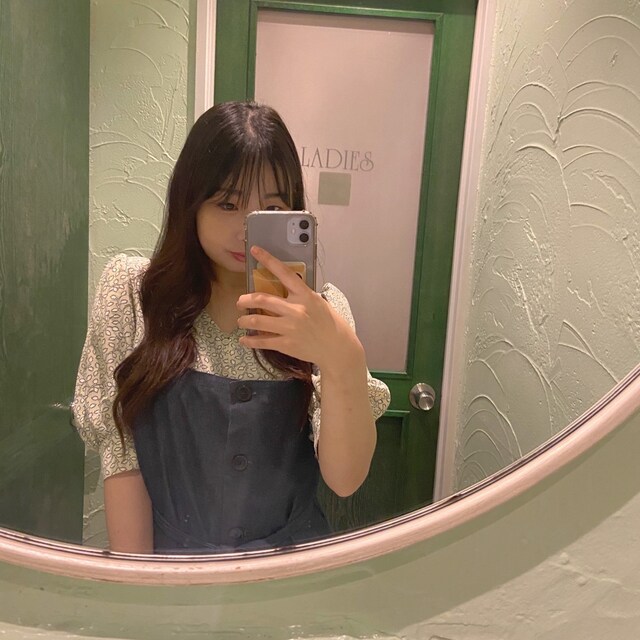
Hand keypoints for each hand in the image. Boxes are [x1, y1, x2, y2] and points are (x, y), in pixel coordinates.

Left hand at [236, 246, 362, 370]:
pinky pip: (262, 341)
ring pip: (257, 321)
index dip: (268, 260)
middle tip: (240, 302)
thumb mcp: (318, 302)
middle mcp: (295, 309)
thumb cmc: (329, 323)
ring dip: (244, 321)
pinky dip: (250, 341)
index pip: (284, 273)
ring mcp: (290, 328)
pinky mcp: (287, 344)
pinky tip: (244, 340)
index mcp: (305, 295)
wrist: (337, 347)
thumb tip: (282, 289)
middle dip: (245, 300)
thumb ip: (300, 296)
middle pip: (262, 300)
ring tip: (242, 321)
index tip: (255, 250)